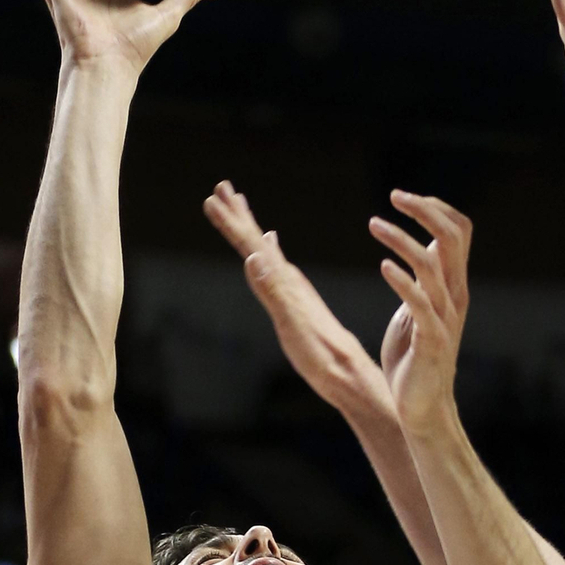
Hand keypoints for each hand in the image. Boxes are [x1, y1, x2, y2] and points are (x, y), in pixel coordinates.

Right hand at [203, 182, 389, 422]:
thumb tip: (254, 255)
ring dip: (252, 228)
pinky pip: (277, 267)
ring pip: (267, 250)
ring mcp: (295, 291)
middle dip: (239, 215)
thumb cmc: (320, 357)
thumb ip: (273, 291)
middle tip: (222, 187)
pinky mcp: (299, 303)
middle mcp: (290, 281)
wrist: (350, 376)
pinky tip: (270, 248)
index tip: (213, 196)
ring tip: (241, 208)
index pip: (253, 244)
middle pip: (259, 240)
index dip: (233, 222)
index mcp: (286, 283)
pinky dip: (268, 252)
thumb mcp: (292, 325)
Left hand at [368, 193, 470, 437]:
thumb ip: (423, 280)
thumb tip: (421, 249)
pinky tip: (383, 267)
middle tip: (394, 196)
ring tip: (373, 225)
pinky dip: (402, 281)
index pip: (458, 231)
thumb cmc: (414, 360)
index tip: (404, 198)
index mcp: (452, 286)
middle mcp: (454, 295)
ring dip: (401, 239)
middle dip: (425, 209)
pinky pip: (419, 303)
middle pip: (452, 236)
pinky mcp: (430, 339)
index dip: (435, 207)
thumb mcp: (418, 309)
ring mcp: (444, 317)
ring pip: (432, 264)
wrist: (423, 407)